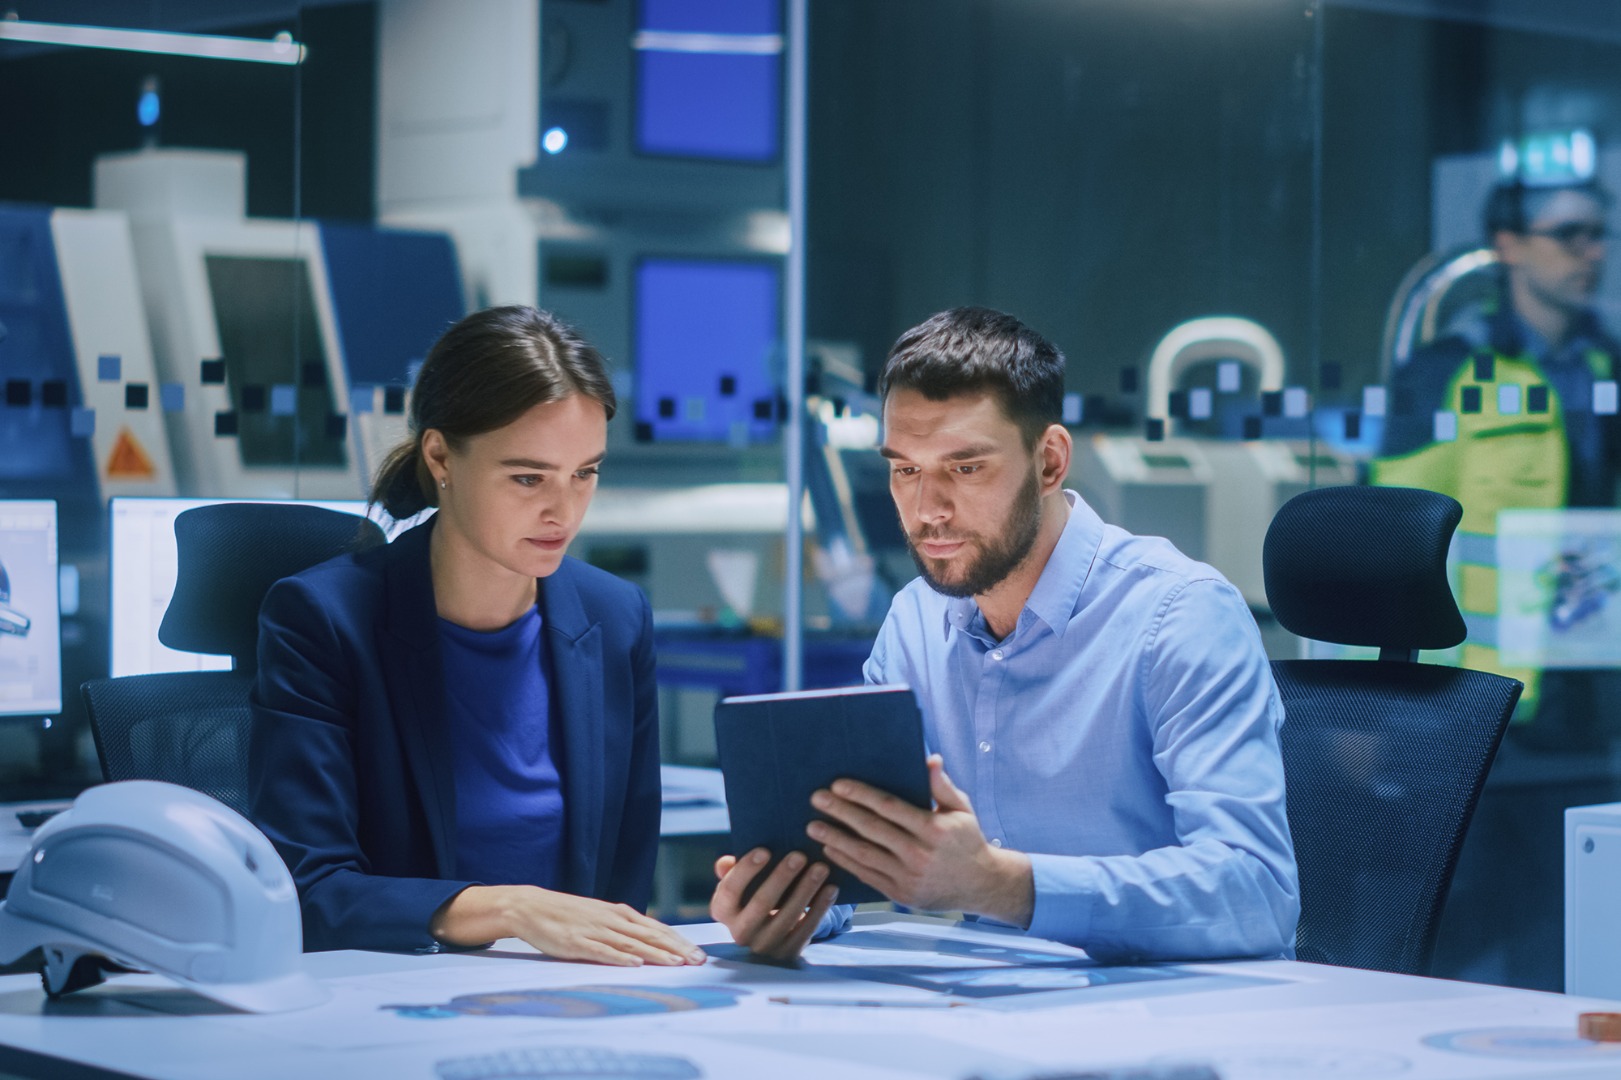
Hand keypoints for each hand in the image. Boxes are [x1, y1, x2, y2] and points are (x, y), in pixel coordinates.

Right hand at [430, 885, 706, 966]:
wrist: (532, 906)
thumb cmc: (569, 914)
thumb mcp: (601, 916)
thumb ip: (624, 928)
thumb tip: (651, 942)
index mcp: (620, 913)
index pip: (657, 928)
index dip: (680, 941)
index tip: (699, 954)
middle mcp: (613, 920)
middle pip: (651, 936)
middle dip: (677, 949)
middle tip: (698, 961)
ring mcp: (596, 930)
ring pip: (633, 943)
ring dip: (657, 954)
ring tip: (677, 964)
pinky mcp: (578, 942)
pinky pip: (603, 951)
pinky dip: (621, 957)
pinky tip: (636, 963)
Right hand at [709, 848, 839, 961]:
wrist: (769, 932)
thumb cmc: (753, 896)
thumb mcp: (740, 885)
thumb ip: (732, 871)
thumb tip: (725, 863)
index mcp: (722, 911)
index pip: (730, 889)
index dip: (746, 870)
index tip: (765, 850)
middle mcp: (739, 932)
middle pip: (761, 903)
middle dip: (782, 877)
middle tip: (800, 855)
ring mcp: (764, 946)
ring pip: (787, 916)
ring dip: (806, 890)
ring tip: (821, 868)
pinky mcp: (787, 953)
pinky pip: (806, 929)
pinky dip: (820, 907)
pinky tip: (831, 888)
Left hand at [808, 754, 1033, 925]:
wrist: (981, 885)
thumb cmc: (968, 840)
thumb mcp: (961, 809)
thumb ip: (942, 785)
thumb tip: (929, 759)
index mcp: (934, 829)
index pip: (889, 807)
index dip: (861, 795)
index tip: (838, 784)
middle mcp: (919, 854)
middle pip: (871, 829)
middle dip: (840, 812)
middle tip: (816, 799)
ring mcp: (909, 878)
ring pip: (864, 854)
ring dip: (835, 838)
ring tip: (813, 825)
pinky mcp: (901, 895)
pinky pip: (867, 876)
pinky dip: (845, 862)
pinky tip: (829, 849)